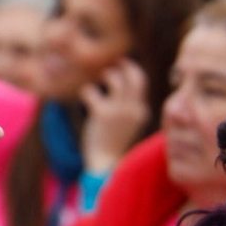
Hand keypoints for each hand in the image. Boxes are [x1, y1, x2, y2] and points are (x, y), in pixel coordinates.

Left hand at [79, 59, 149, 173]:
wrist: (105, 162)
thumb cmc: (113, 141)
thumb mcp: (128, 123)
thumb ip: (128, 106)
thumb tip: (121, 83)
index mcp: (141, 110)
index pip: (141, 81)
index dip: (130, 69)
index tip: (120, 64)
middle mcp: (133, 108)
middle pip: (134, 75)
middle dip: (123, 64)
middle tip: (111, 62)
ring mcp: (118, 110)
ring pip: (115, 78)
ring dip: (105, 74)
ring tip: (98, 78)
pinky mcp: (101, 113)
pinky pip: (91, 91)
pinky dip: (86, 90)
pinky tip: (84, 94)